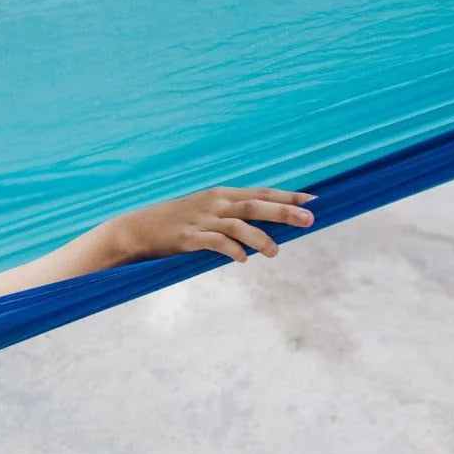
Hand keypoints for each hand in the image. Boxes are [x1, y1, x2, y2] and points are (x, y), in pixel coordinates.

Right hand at [104, 186, 316, 264]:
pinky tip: (242, 260)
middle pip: (255, 205)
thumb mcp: (208, 211)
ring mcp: (202, 220)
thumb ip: (234, 214)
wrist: (139, 228)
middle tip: (310, 219)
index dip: (287, 196)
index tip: (314, 200)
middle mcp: (215, 204)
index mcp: (221, 195)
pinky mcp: (189, 237)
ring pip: (238, 225)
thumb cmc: (178, 222)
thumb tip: (266, 223)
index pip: (261, 193)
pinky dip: (231, 250)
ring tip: (275, 253)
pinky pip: (215, 243)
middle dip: (284, 212)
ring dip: (260, 238)